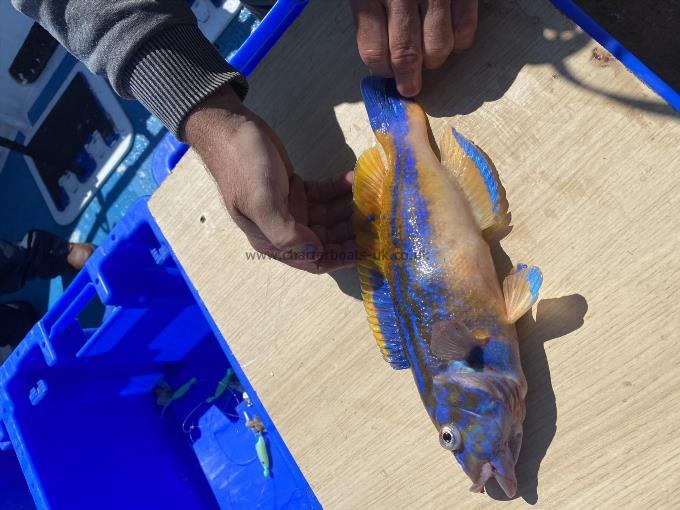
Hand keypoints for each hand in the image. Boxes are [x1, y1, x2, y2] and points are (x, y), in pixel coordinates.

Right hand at [182, 86, 355, 272]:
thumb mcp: (263, 203)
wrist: (230, 129)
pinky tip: (353, 178)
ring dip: (348, 209)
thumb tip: (316, 252)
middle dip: (350, 232)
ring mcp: (290, 208)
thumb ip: (287, 233)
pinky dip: (339, 189)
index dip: (340, 258)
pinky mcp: (296, 188)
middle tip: (376, 220)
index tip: (366, 249)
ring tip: (370, 197)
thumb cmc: (245, 168)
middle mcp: (283, 228)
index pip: (313, 259)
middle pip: (326, 239)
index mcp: (272, 239)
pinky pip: (324, 195)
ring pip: (328, 216)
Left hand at [351, 0, 477, 95]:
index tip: (387, 76)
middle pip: (406, 55)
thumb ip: (368, 12)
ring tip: (430, 59)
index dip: (381, 71)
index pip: (374, 50)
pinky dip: (460, 41)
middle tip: (410, 87)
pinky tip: (452, 39)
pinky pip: (465, 27)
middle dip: (409, 79)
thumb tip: (378, 56)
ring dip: (434, 61)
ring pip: (438, 47)